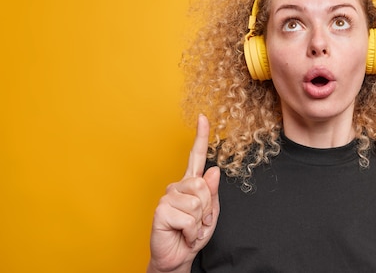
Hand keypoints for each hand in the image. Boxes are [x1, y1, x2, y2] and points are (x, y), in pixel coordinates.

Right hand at [148, 115, 220, 272]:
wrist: (178, 258)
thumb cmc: (193, 234)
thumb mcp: (210, 213)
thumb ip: (212, 193)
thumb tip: (213, 170)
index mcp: (191, 183)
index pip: (196, 156)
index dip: (201, 136)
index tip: (204, 117)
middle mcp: (178, 186)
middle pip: (203, 185)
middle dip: (206, 208)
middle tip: (198, 221)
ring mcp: (168, 196)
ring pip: (197, 201)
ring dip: (199, 221)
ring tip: (190, 228)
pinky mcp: (161, 210)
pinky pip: (188, 216)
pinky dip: (191, 230)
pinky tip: (183, 233)